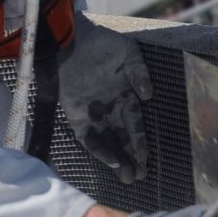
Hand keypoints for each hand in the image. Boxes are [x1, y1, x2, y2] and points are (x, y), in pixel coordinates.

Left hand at [56, 22, 152, 182]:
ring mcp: (92, 113)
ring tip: (126, 177)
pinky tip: (111, 161)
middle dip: (131, 158)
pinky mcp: (74, 115)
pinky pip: (87, 137)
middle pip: (122, 138)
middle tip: (138, 177)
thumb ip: (140, 72)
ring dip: (117, 159)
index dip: (140, 143)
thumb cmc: (101, 43)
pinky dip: (99, 150)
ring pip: (107, 142)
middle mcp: (110, 108)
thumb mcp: (128, 53)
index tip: (145, 160)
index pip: (135, 125)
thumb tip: (148, 95)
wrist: (69, 39)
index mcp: (126, 96)